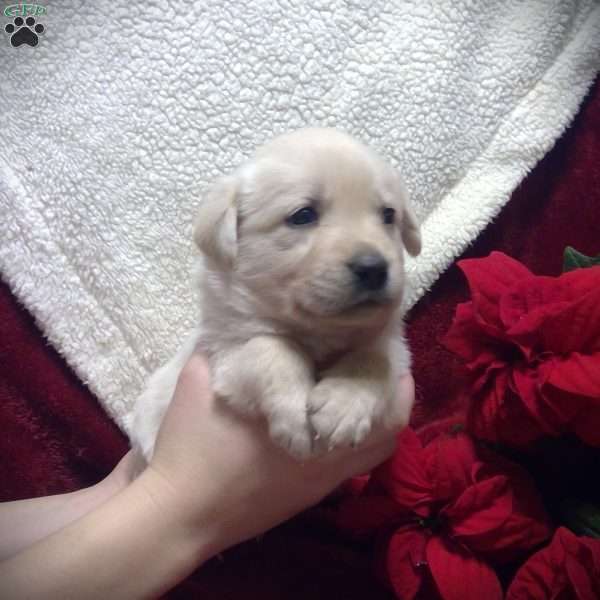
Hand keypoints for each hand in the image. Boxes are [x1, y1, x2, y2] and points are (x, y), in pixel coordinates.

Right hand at [143, 352, 414, 557]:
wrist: (180, 518)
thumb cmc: (190, 452)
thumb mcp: (194, 385)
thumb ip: (214, 352)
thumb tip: (224, 331)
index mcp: (299, 426)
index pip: (361, 402)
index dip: (383, 375)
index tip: (385, 349)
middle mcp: (320, 461)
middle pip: (386, 434)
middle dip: (394, 397)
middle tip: (388, 369)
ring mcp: (317, 485)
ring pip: (372, 454)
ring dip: (379, 422)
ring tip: (370, 392)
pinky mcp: (306, 499)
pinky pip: (351, 470)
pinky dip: (358, 443)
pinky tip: (336, 425)